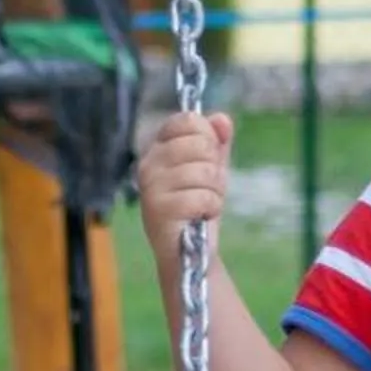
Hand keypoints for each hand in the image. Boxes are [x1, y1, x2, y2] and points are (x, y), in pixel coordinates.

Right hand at [136, 108, 231, 268]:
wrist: (191, 251)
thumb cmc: (199, 206)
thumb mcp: (212, 169)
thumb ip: (217, 142)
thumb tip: (221, 119)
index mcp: (159, 149)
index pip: (186, 120)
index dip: (207, 136)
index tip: (207, 158)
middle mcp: (149, 163)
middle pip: (200, 143)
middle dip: (215, 169)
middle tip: (205, 188)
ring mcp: (150, 186)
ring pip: (204, 171)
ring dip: (215, 192)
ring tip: (203, 204)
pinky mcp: (158, 210)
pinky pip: (203, 197)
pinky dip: (211, 208)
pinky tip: (201, 216)